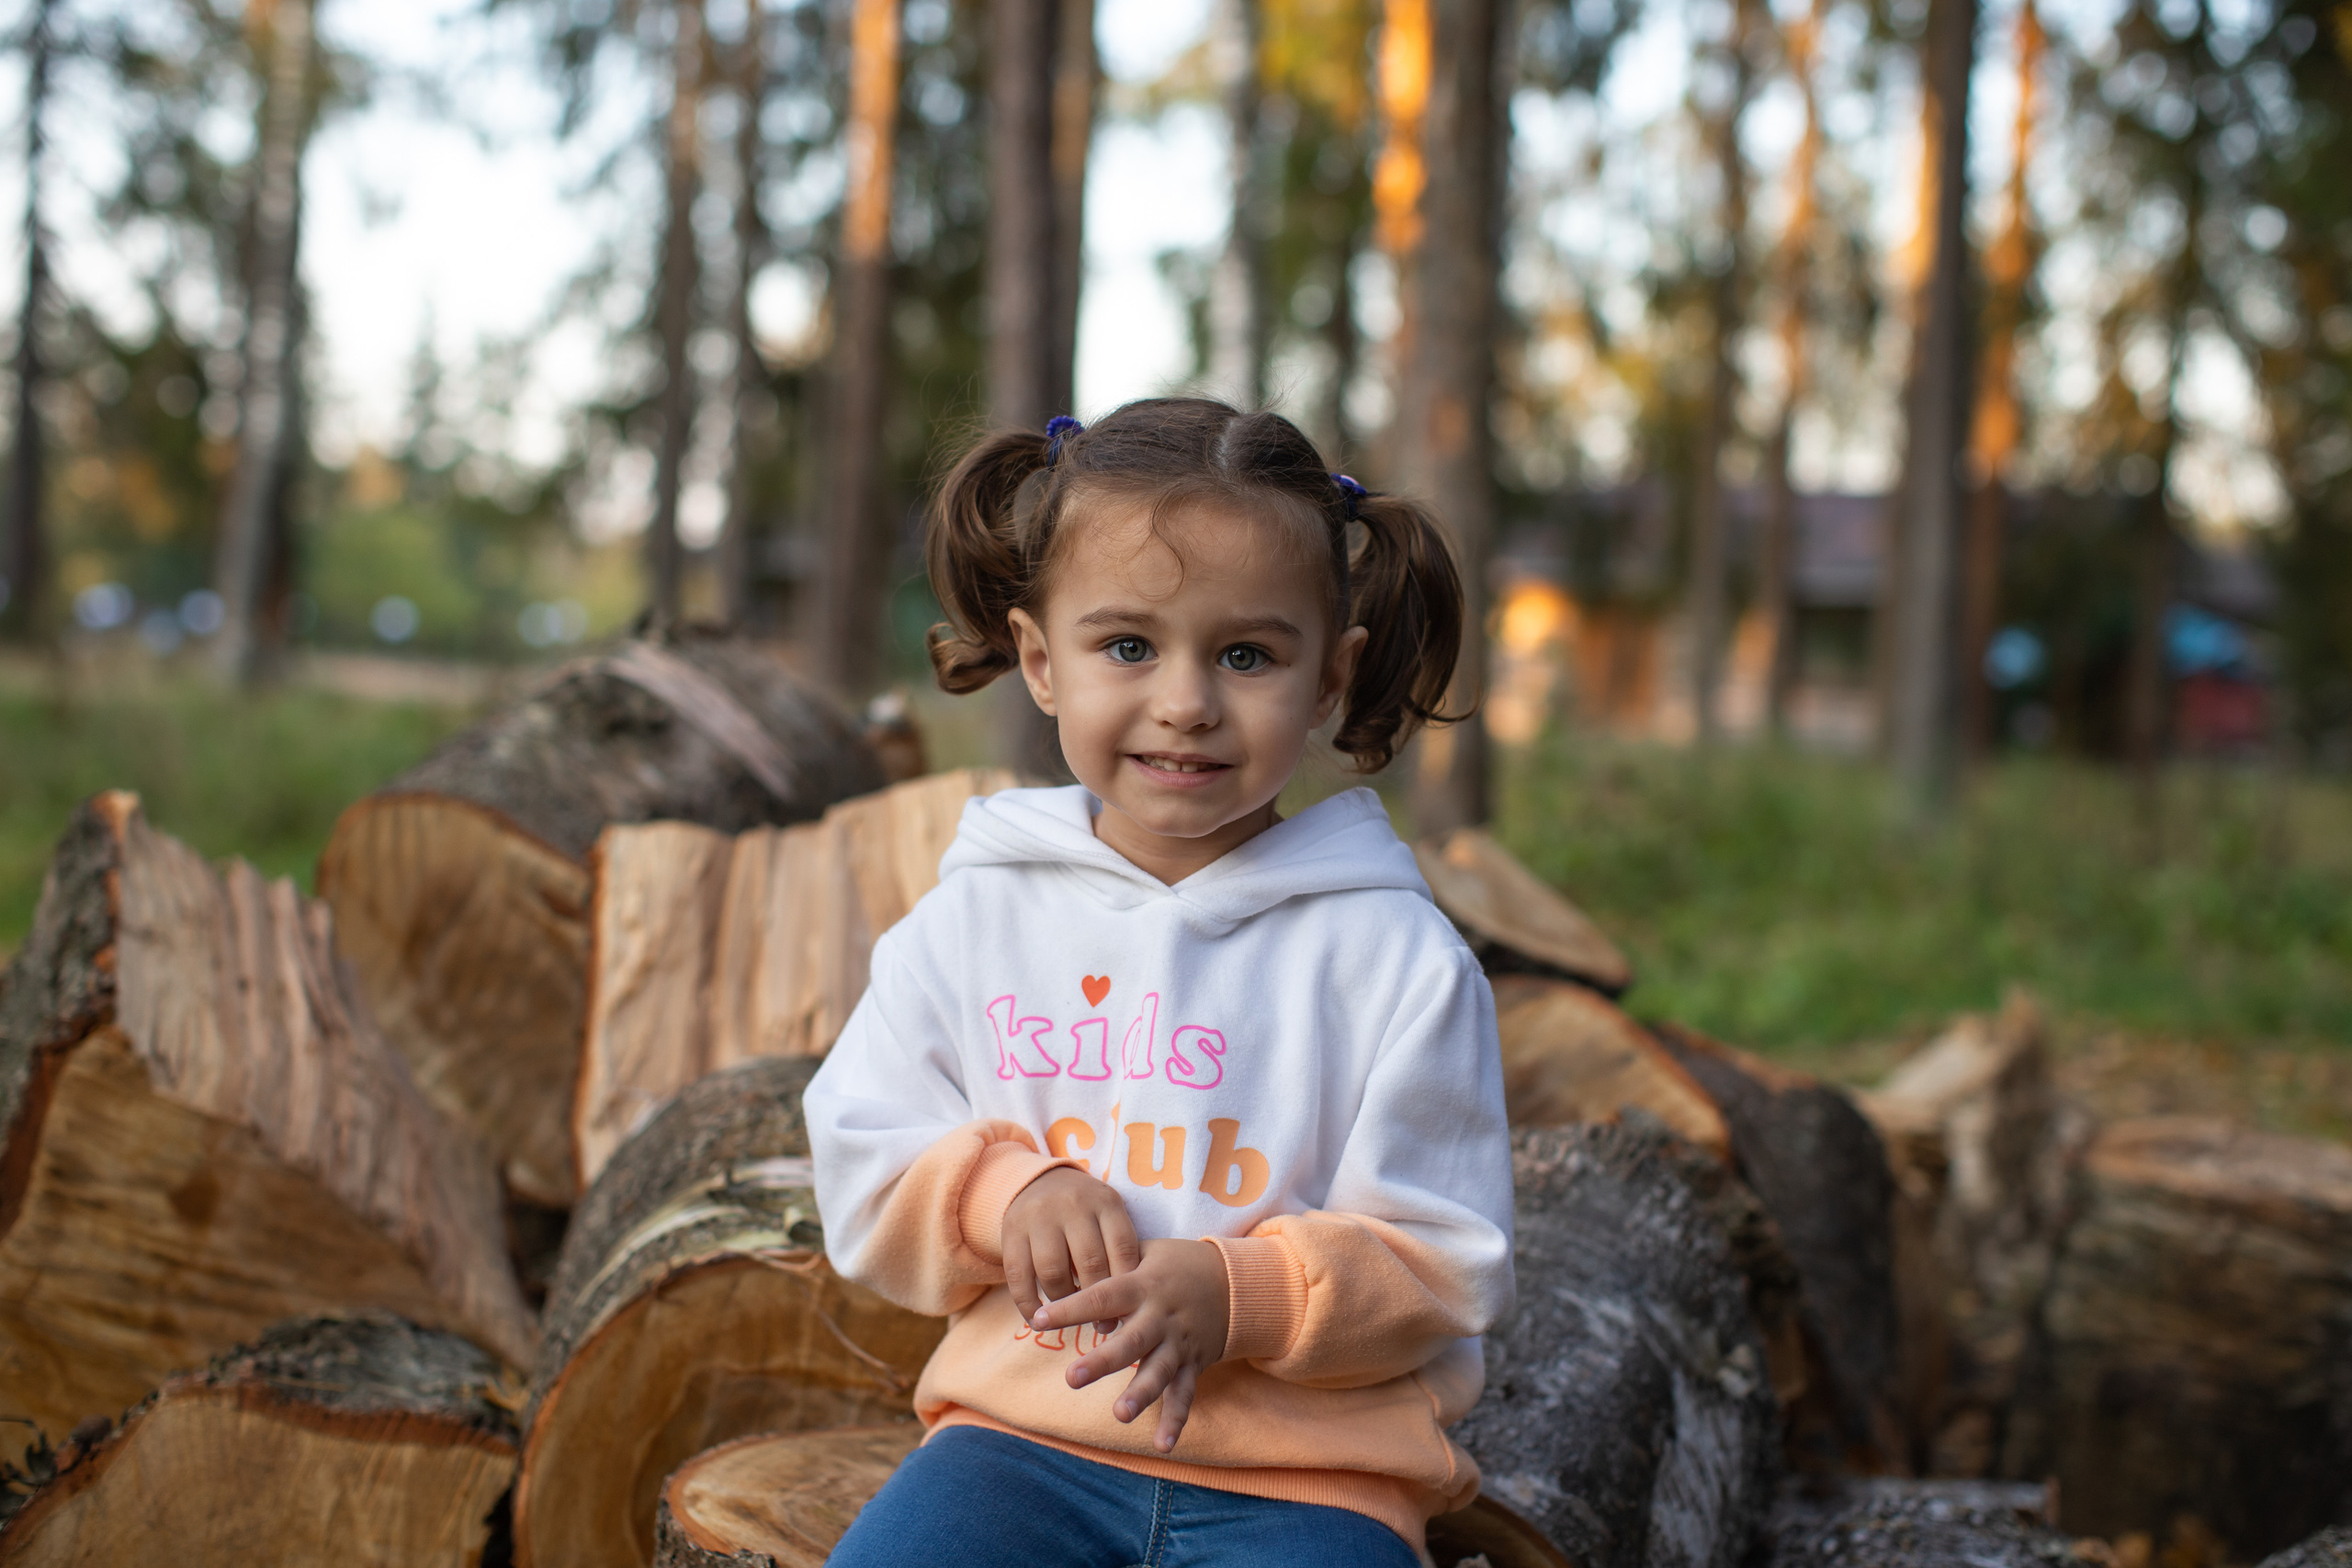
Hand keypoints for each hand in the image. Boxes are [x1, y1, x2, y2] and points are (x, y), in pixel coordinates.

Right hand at [1001, 1167, 1141, 1328]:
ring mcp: (1040, 1217)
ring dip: (1064, 1305)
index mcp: (1105, 1202)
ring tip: (1073, 1316)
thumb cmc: (1085, 1213)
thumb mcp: (1108, 1218)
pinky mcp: (1011, 1231)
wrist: (1039, 1182)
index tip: (1126, 1311)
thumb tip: (1120, 1312)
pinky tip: (1037, 1320)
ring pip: (1054, 1273)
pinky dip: (1028, 1305)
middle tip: (1103, 1324)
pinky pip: (1018, 1277)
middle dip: (1097, 1301)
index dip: (1125, 1285)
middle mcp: (1073, 1205)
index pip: (1123, 1248)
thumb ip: (1117, 1253)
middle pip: (1090, 1263)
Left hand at [1032, 1238, 1230, 1453]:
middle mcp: (1161, 1317)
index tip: (1039, 1319)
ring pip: (1159, 1371)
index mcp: (1143, 1286)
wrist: (1234, 1281)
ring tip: (1120, 1414)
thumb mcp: (1145, 1252)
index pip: (1102, 1297)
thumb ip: (1110, 1263)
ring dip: (1140, 1394)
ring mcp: (1179, 1344)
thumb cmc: (1176, 1264)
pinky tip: (1162, 1444)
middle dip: (1102, 1361)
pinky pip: (1184, 1394)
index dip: (1071, 1308)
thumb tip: (1063, 1268)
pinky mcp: (1194, 1364)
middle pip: (1131, 1341)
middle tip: (1071, 1378)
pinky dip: (1175, 1420)